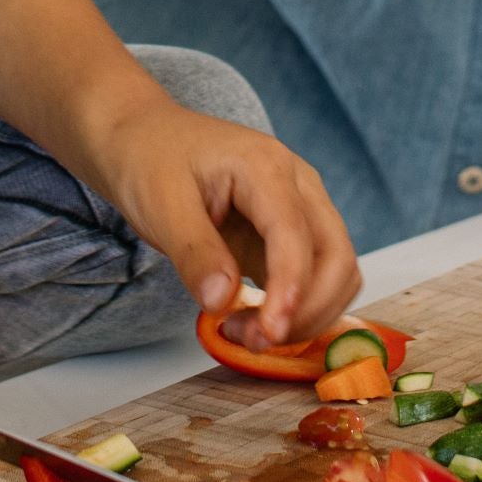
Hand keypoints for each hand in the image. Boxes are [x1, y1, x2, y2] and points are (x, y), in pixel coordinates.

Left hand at [76, 91, 360, 355]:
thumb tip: (222, 301)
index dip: (291, 289)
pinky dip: (297, 310)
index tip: (269, 333)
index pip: (296, 234)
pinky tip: (253, 323)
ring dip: (306, 315)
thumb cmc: (152, 161)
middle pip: (336, 256)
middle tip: (253, 341)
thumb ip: (195, 253)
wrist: (145, 141)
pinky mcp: (290, 236)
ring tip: (246, 334)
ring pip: (336, 272)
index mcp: (266, 166)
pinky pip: (315, 279)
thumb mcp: (161, 204)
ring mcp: (299, 210)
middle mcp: (298, 186)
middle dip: (307, 309)